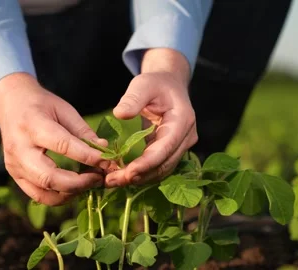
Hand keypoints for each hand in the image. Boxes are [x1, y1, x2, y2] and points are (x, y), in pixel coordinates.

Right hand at [0, 73, 111, 205]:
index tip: (108, 161)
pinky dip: (59, 196)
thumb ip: (83, 131)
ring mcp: (14, 165)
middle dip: (79, 182)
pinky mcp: (15, 175)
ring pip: (44, 192)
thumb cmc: (41, 105)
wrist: (11, 104)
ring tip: (90, 183)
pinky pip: (38, 195)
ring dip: (71, 193)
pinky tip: (75, 188)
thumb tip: (104, 150)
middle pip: (49, 177)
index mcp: (32, 125)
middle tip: (100, 178)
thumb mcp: (64, 110)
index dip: (87, 156)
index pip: (63, 145)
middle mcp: (19, 148)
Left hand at [105, 49, 197, 186]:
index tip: (127, 174)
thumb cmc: (155, 83)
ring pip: (161, 170)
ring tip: (112, 181)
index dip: (146, 164)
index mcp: (183, 120)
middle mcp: (186, 137)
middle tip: (111, 181)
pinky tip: (121, 176)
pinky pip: (157, 167)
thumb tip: (119, 114)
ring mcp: (181, 146)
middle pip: (163, 164)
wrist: (169, 86)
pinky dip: (141, 174)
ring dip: (138, 179)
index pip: (165, 148)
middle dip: (138, 176)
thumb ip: (133, 98)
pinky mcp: (172, 152)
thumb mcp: (143, 84)